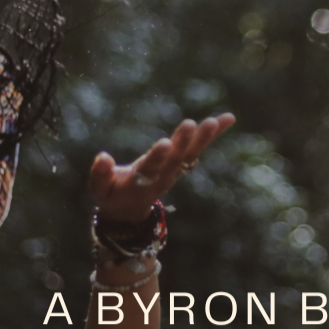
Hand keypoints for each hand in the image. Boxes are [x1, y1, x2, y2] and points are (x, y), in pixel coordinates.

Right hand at [89, 114, 235, 222]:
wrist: (130, 210)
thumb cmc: (112, 195)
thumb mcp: (99, 190)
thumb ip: (100, 175)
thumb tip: (103, 157)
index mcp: (140, 182)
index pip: (150, 169)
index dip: (157, 157)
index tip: (164, 143)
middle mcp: (162, 176)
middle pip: (175, 160)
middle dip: (183, 142)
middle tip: (190, 124)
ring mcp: (174, 170)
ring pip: (192, 153)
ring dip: (204, 138)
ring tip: (214, 121)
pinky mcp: (181, 163)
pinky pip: (199, 148)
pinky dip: (214, 133)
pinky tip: (228, 118)